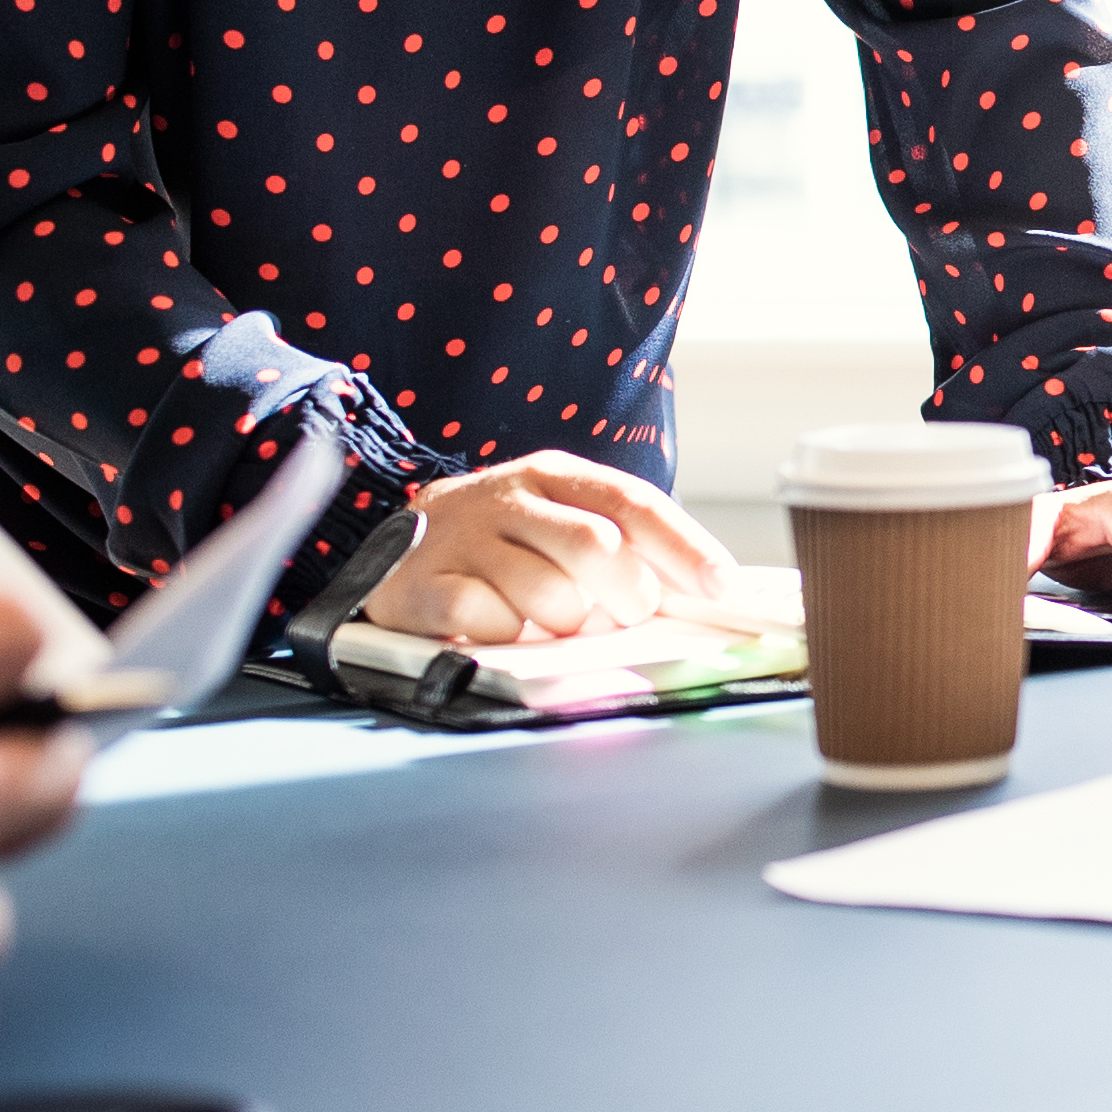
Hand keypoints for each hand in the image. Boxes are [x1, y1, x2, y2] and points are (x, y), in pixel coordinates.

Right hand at [366, 452, 751, 644]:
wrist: (390, 554)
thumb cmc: (499, 548)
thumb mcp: (559, 527)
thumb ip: (623, 550)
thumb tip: (697, 596)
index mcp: (552, 475)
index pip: (631, 502)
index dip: (683, 546)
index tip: (721, 586)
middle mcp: (507, 496)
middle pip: (596, 545)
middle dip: (626, 595)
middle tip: (622, 616)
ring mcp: (462, 537)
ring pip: (549, 594)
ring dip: (563, 623)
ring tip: (545, 619)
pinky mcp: (422, 583)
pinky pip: (490, 621)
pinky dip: (507, 636)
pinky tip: (495, 624)